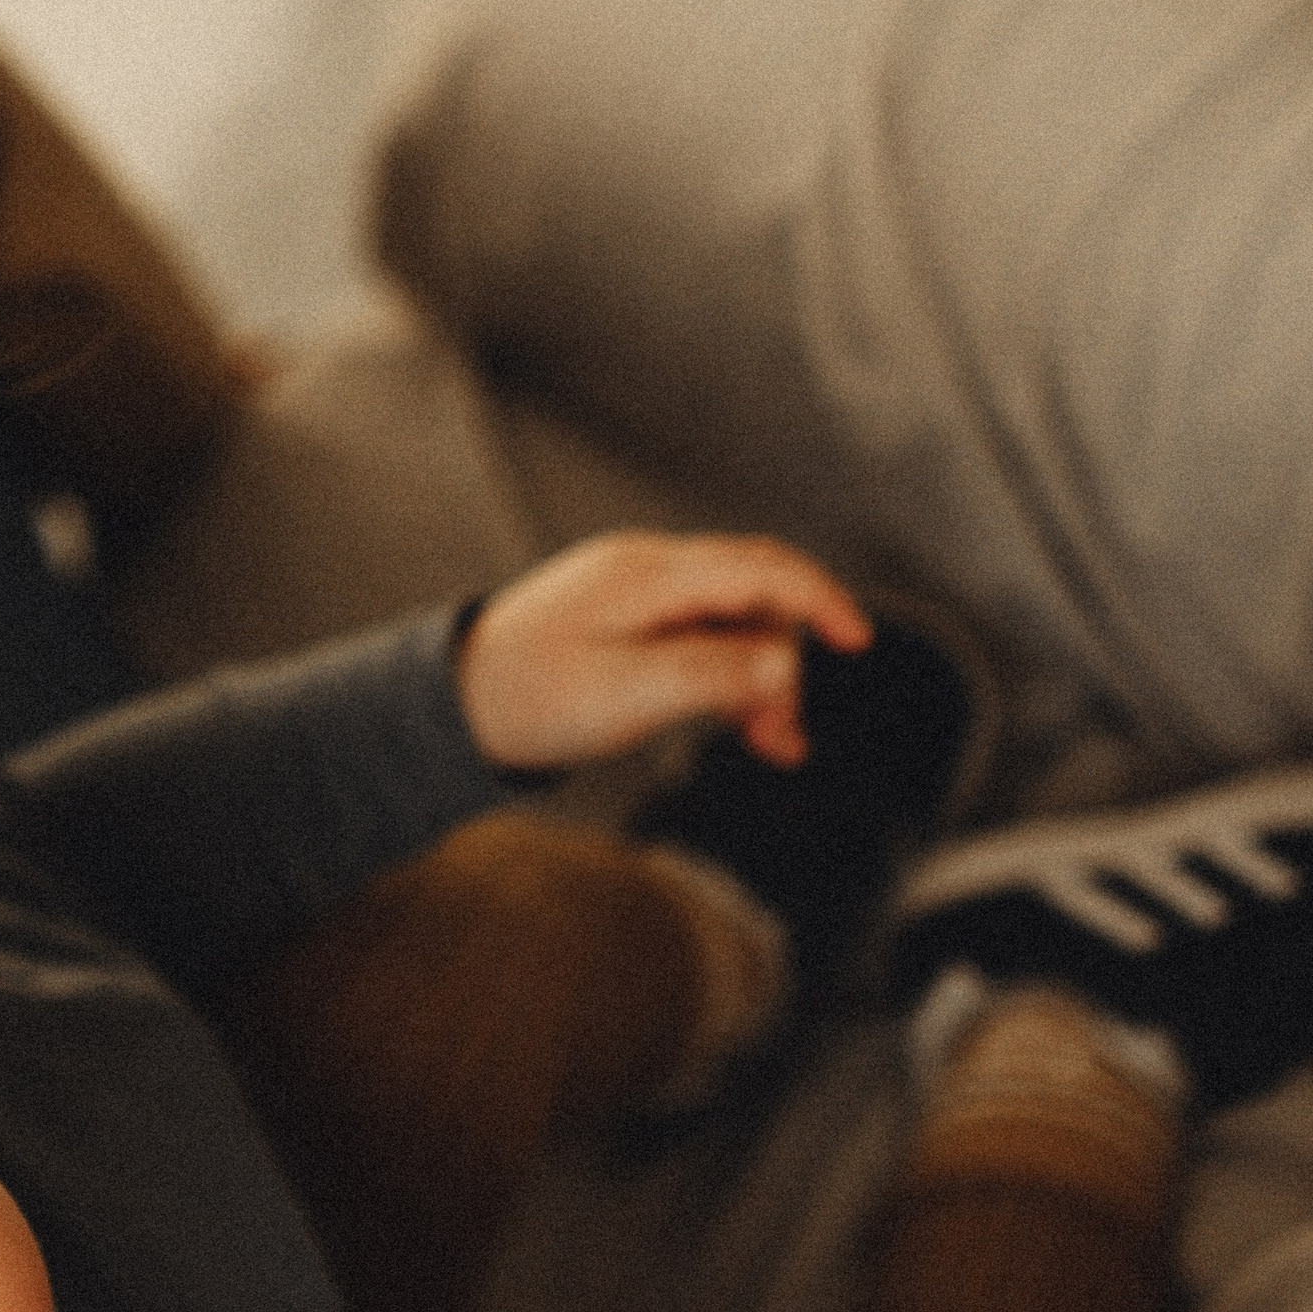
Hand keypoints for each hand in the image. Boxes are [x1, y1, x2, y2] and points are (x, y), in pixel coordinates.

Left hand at [456, 533, 872, 776]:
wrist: (454, 705)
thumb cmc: (527, 699)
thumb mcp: (623, 696)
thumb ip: (707, 675)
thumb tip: (785, 664)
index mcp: (648, 576)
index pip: (758, 568)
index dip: (817, 600)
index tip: (857, 641)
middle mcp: (649, 572)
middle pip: (754, 598)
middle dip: (782, 662)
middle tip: (780, 737)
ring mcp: (641, 595)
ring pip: (734, 625)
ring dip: (758, 679)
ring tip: (767, 742)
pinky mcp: (634, 623)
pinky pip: (703, 639)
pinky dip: (729, 678)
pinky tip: (748, 725)